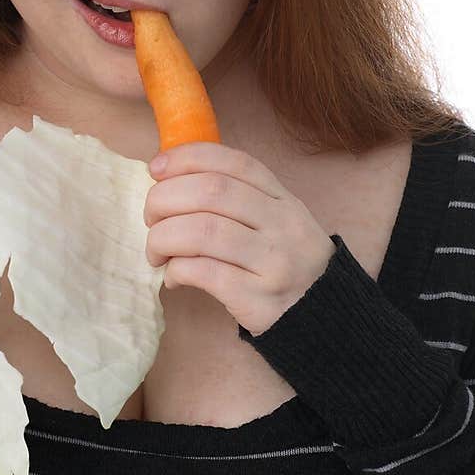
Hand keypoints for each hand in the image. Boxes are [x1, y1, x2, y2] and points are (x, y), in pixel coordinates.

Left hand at [143, 143, 336, 338]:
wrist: (324, 317)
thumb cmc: (281, 263)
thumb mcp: (274, 220)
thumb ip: (234, 198)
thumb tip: (166, 179)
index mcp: (282, 198)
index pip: (233, 163)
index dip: (187, 158)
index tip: (156, 168)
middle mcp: (282, 224)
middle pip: (211, 192)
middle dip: (165, 199)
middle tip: (151, 218)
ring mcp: (274, 262)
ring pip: (203, 232)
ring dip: (164, 238)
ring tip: (156, 252)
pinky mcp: (260, 299)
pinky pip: (205, 273)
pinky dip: (177, 270)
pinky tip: (173, 276)